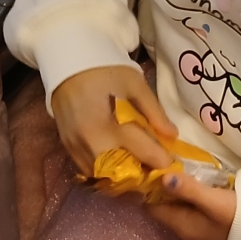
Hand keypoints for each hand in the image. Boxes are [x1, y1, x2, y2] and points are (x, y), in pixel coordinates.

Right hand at [50, 65, 178, 172]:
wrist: (68, 62)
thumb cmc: (106, 71)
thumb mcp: (135, 84)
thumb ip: (154, 112)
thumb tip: (172, 136)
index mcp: (113, 124)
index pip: (145, 153)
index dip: (163, 160)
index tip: (173, 160)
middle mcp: (93, 142)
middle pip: (125, 173)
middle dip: (144, 172)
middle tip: (154, 163)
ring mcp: (78, 147)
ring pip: (106, 177)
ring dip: (124, 175)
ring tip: (136, 163)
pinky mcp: (67, 148)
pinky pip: (89, 171)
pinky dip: (105, 171)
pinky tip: (115, 160)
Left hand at [145, 171, 236, 239]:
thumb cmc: (238, 215)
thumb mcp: (212, 200)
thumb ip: (187, 189)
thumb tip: (161, 177)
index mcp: (182, 226)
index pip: (153, 209)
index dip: (149, 189)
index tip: (150, 167)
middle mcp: (186, 232)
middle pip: (165, 208)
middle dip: (163, 188)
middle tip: (165, 162)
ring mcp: (199, 231)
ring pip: (179, 208)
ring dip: (178, 192)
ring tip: (179, 168)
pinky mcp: (211, 227)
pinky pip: (192, 210)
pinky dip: (190, 197)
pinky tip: (197, 183)